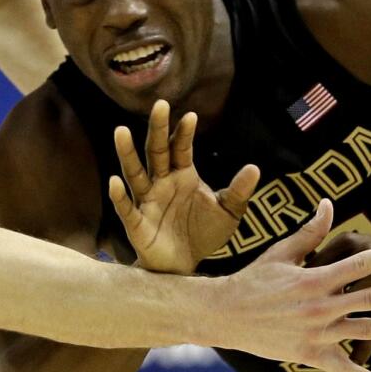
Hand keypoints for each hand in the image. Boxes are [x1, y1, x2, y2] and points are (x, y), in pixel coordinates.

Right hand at [109, 99, 260, 273]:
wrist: (186, 266)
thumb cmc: (203, 234)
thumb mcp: (228, 213)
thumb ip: (238, 191)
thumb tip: (255, 168)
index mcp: (183, 175)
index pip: (181, 148)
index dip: (184, 132)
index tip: (190, 115)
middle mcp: (161, 182)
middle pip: (156, 151)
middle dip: (158, 129)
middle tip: (159, 105)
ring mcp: (147, 201)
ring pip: (135, 173)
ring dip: (127, 153)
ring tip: (121, 131)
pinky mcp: (137, 224)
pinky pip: (126, 208)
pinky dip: (119, 195)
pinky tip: (115, 181)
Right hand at [210, 199, 370, 371]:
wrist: (225, 314)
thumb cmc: (253, 280)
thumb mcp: (281, 253)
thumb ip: (310, 232)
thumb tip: (329, 204)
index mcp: (315, 278)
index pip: (360, 264)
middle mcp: (320, 307)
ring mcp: (317, 334)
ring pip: (365, 331)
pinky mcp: (310, 356)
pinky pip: (343, 369)